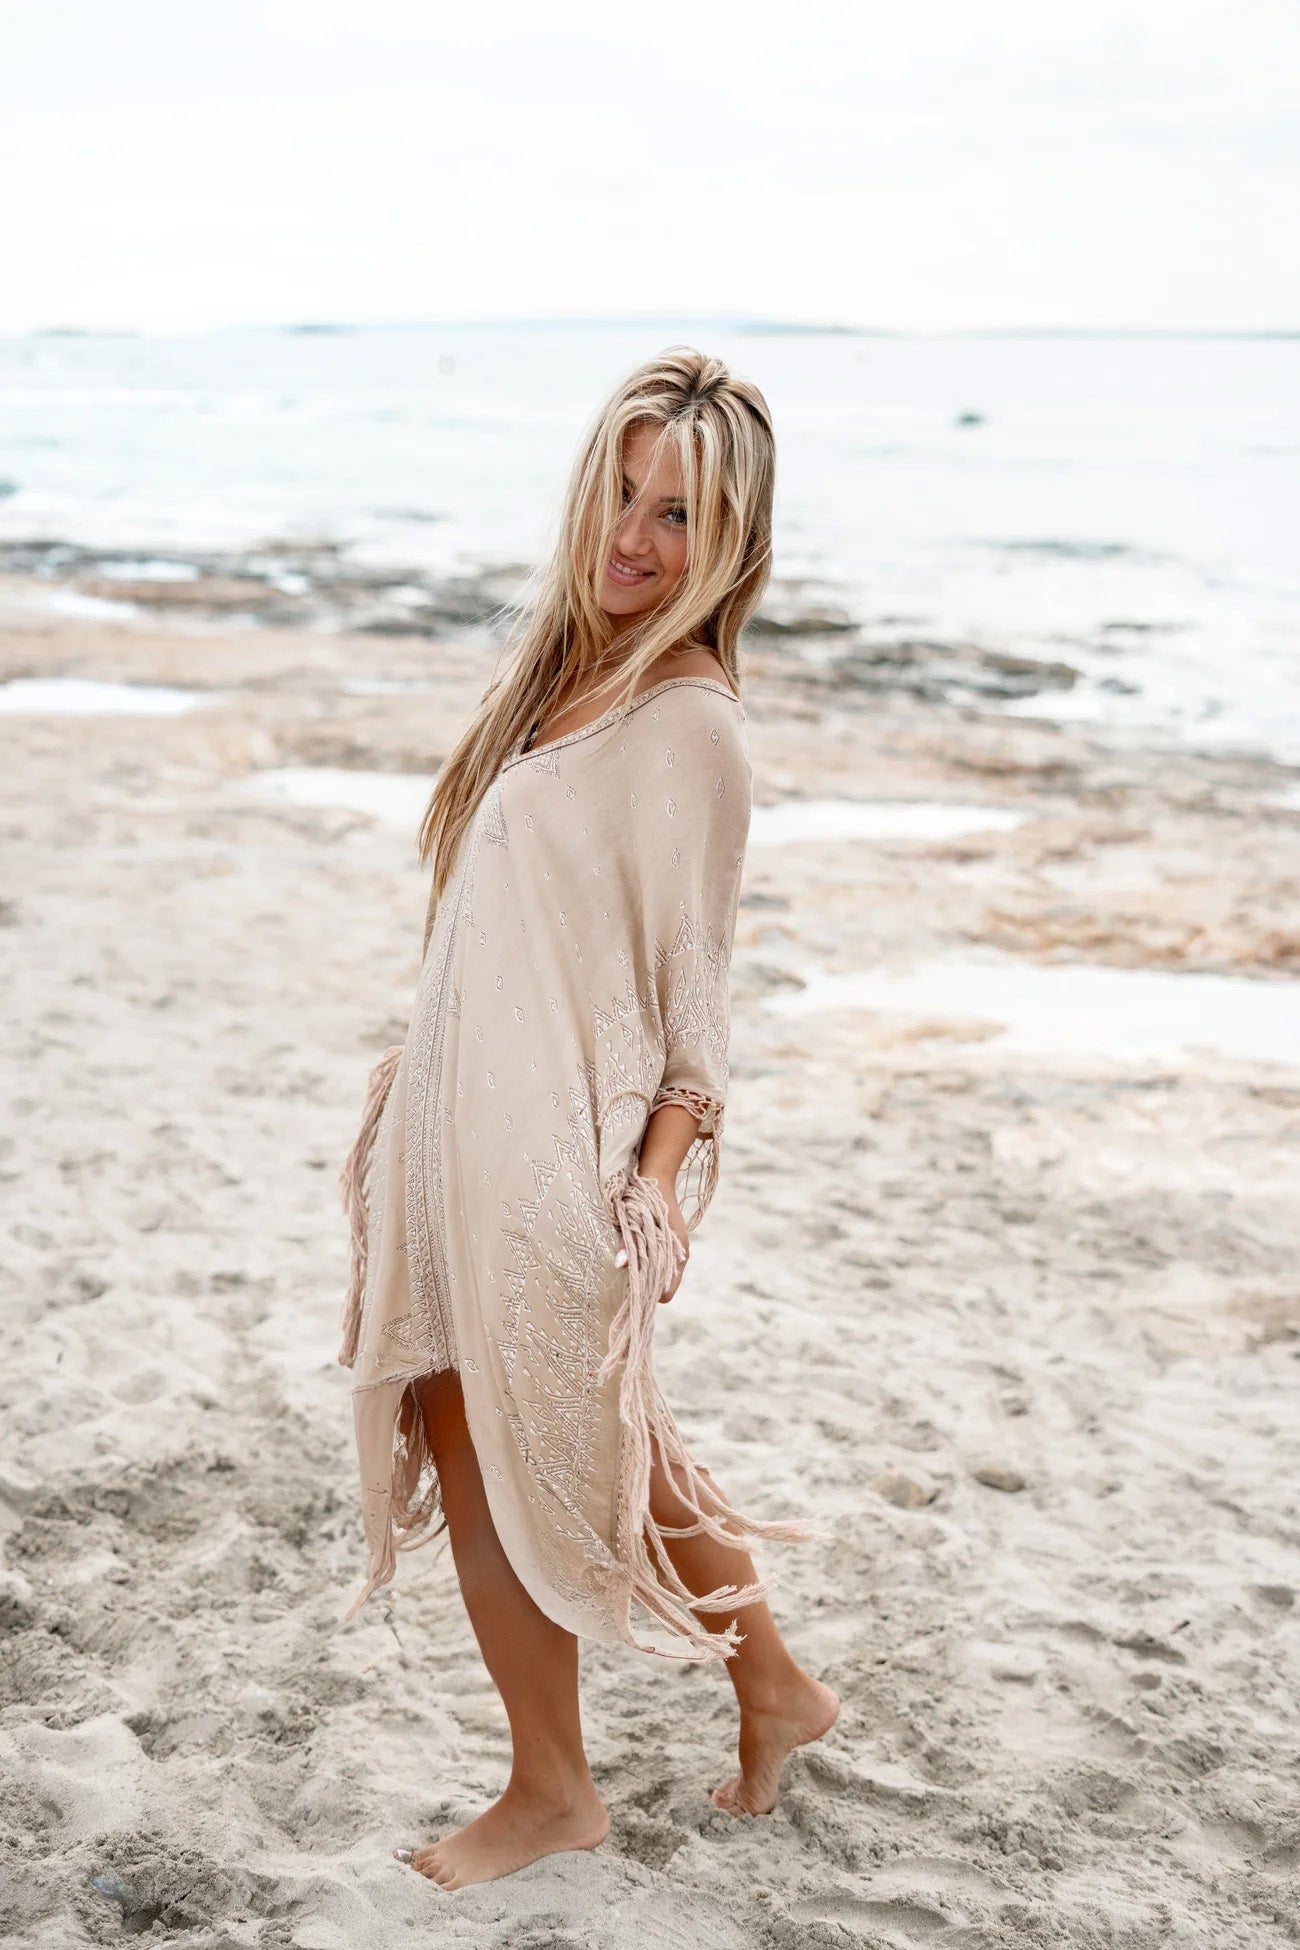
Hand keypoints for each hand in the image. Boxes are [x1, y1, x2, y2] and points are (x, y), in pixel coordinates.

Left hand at [614, 1171, 689, 1302]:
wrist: (654, 1176)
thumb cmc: (645, 1198)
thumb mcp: (635, 1221)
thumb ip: (630, 1243)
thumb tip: (620, 1263)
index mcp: (678, 1253)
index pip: (666, 1293)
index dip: (648, 1294)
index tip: (630, 1287)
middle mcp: (678, 1255)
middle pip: (661, 1286)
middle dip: (644, 1285)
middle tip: (624, 1277)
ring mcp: (674, 1249)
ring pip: (658, 1275)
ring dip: (643, 1273)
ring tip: (627, 1264)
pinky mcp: (666, 1242)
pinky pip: (656, 1263)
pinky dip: (644, 1264)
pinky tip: (631, 1255)